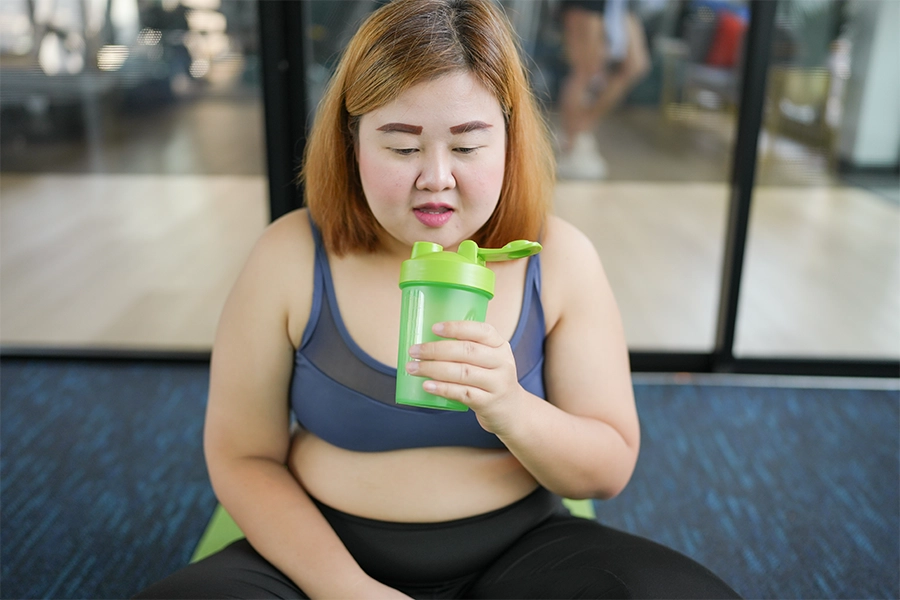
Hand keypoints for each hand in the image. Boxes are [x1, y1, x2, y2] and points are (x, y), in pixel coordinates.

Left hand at [406, 321, 523, 433]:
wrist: (511, 410)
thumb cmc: (491, 379)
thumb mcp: (489, 359)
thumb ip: (468, 348)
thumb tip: (427, 340)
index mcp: (500, 345)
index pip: (481, 331)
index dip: (456, 328)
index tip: (434, 328)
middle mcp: (502, 362)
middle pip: (467, 351)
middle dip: (436, 350)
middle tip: (414, 351)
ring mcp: (496, 384)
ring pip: (462, 372)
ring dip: (433, 369)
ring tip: (413, 368)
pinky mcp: (488, 402)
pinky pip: (462, 393)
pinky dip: (442, 388)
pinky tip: (427, 385)